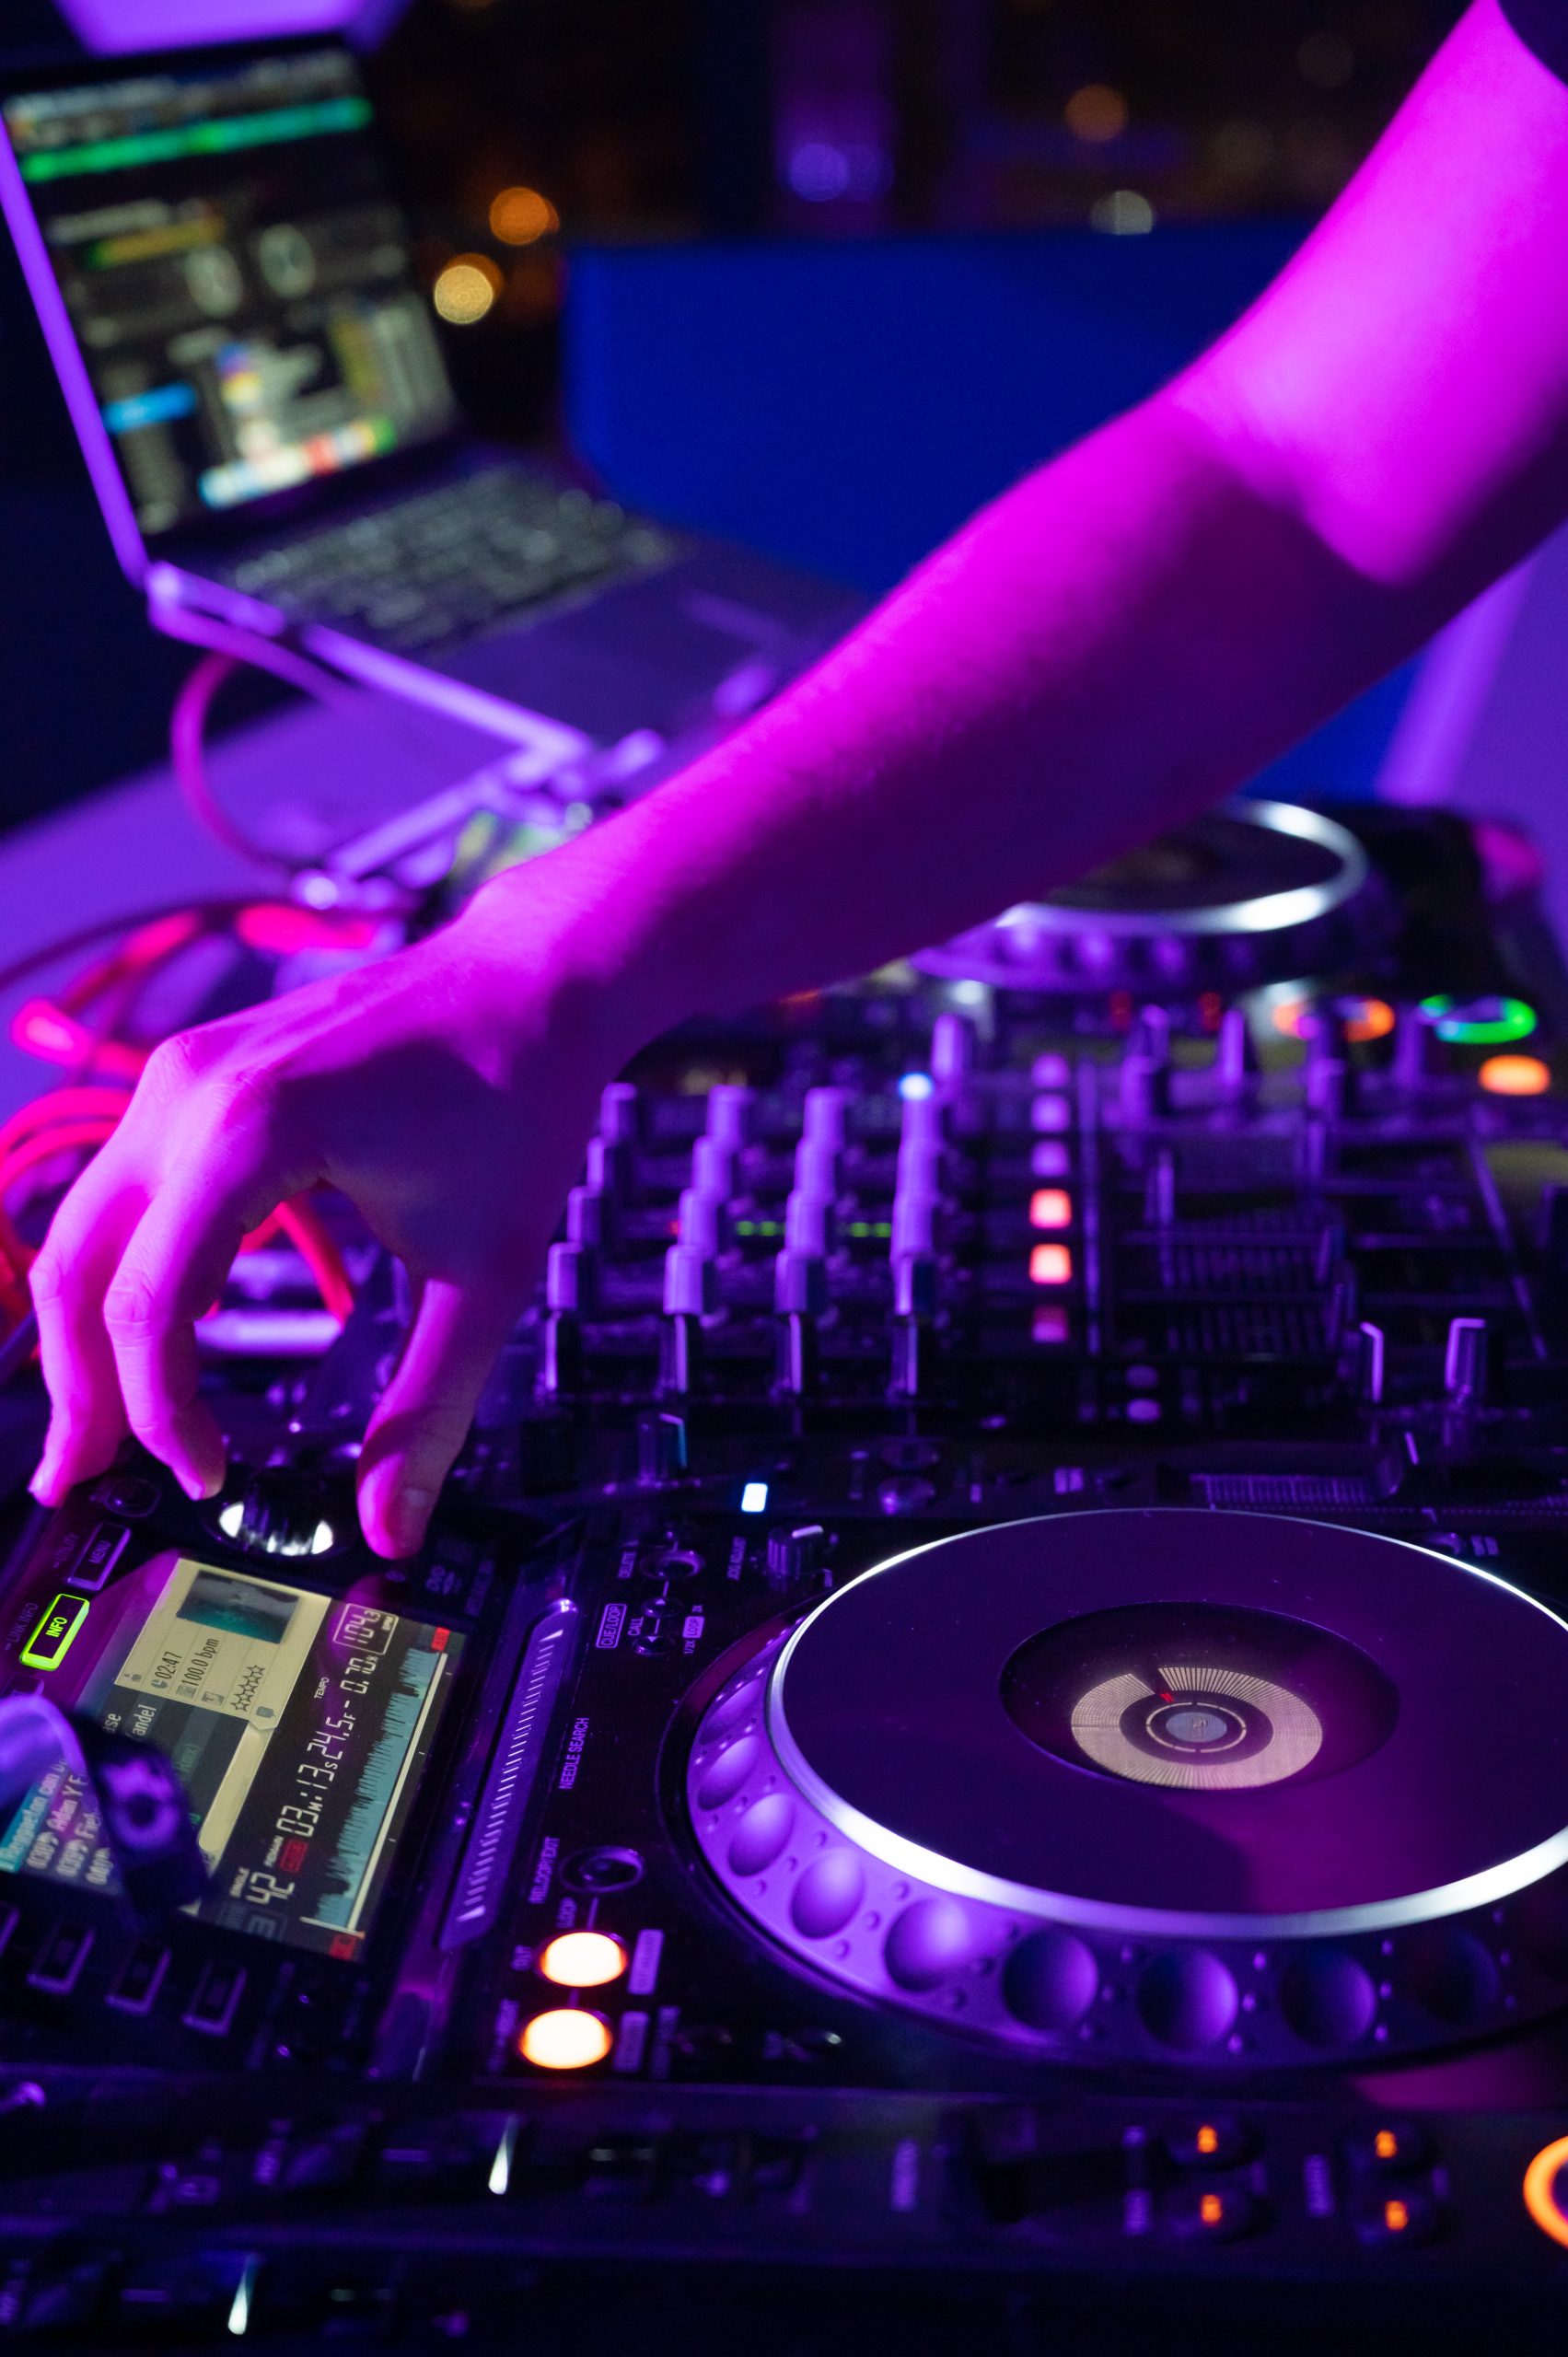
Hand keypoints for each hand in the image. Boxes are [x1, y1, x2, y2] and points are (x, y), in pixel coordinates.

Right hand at [27, 854, 645, 1556]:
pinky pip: (123, 1187)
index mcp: (247, 1131)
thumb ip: (429, 1409)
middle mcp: (188, 1091)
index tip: (209, 1477)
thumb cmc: (517, 1103)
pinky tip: (137, 1337)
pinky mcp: (193, 1075)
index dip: (164, 1412)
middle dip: (78, 1387)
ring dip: (81, 1332)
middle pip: (79, 1266)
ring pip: (85, 1226)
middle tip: (78, 1484)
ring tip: (96, 1429)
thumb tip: (394, 1530)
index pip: (150, 1305)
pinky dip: (116, 1269)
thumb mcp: (485, 1274)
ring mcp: (180, 1074)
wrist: (533, 981)